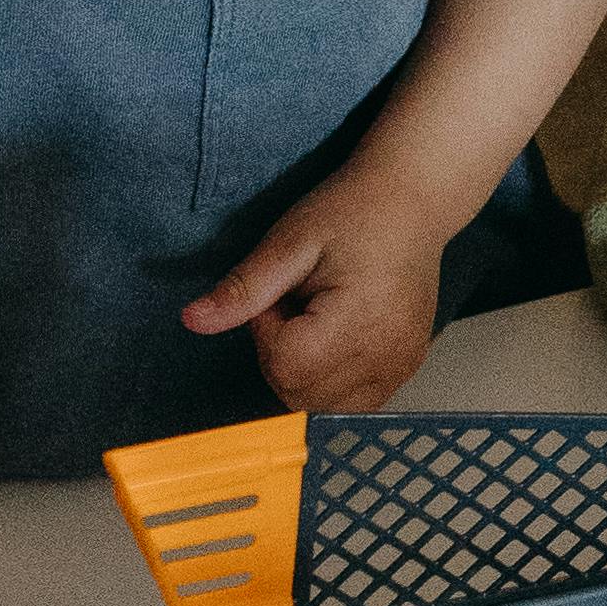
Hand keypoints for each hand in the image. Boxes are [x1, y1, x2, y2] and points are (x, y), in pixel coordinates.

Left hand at [186, 165, 449, 409]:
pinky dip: (330, 379)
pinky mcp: (405, 369)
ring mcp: (399, 367)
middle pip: (300, 395)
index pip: (284, 366)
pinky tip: (337, 334)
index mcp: (359, 322)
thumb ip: (244, 289)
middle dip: (282, 355)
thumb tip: (193, 321)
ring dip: (305, 372)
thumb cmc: (355, 211)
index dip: (267, 331)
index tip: (281, 294)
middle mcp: (385, 355)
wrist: (413, 199)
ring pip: (322, 406)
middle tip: (298, 302)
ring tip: (319, 317)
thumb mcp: (290, 241)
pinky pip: (352, 401)